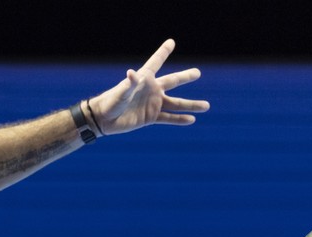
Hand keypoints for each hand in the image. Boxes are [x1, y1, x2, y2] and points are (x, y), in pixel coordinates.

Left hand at [89, 39, 209, 135]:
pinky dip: (180, 119)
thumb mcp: (120, 92)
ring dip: (191, 105)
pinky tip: (191, 120)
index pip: (156, 62)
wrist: (104, 120)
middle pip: (173, 82)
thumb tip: (132, 73)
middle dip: (185, 77)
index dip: (163, 52)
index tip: (171, 42)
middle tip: (197, 72)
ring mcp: (153, 104)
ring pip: (176, 103)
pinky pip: (168, 118)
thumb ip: (128, 84)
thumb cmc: (110, 102)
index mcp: (144, 79)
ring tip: (207, 106)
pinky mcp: (151, 117)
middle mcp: (151, 90)